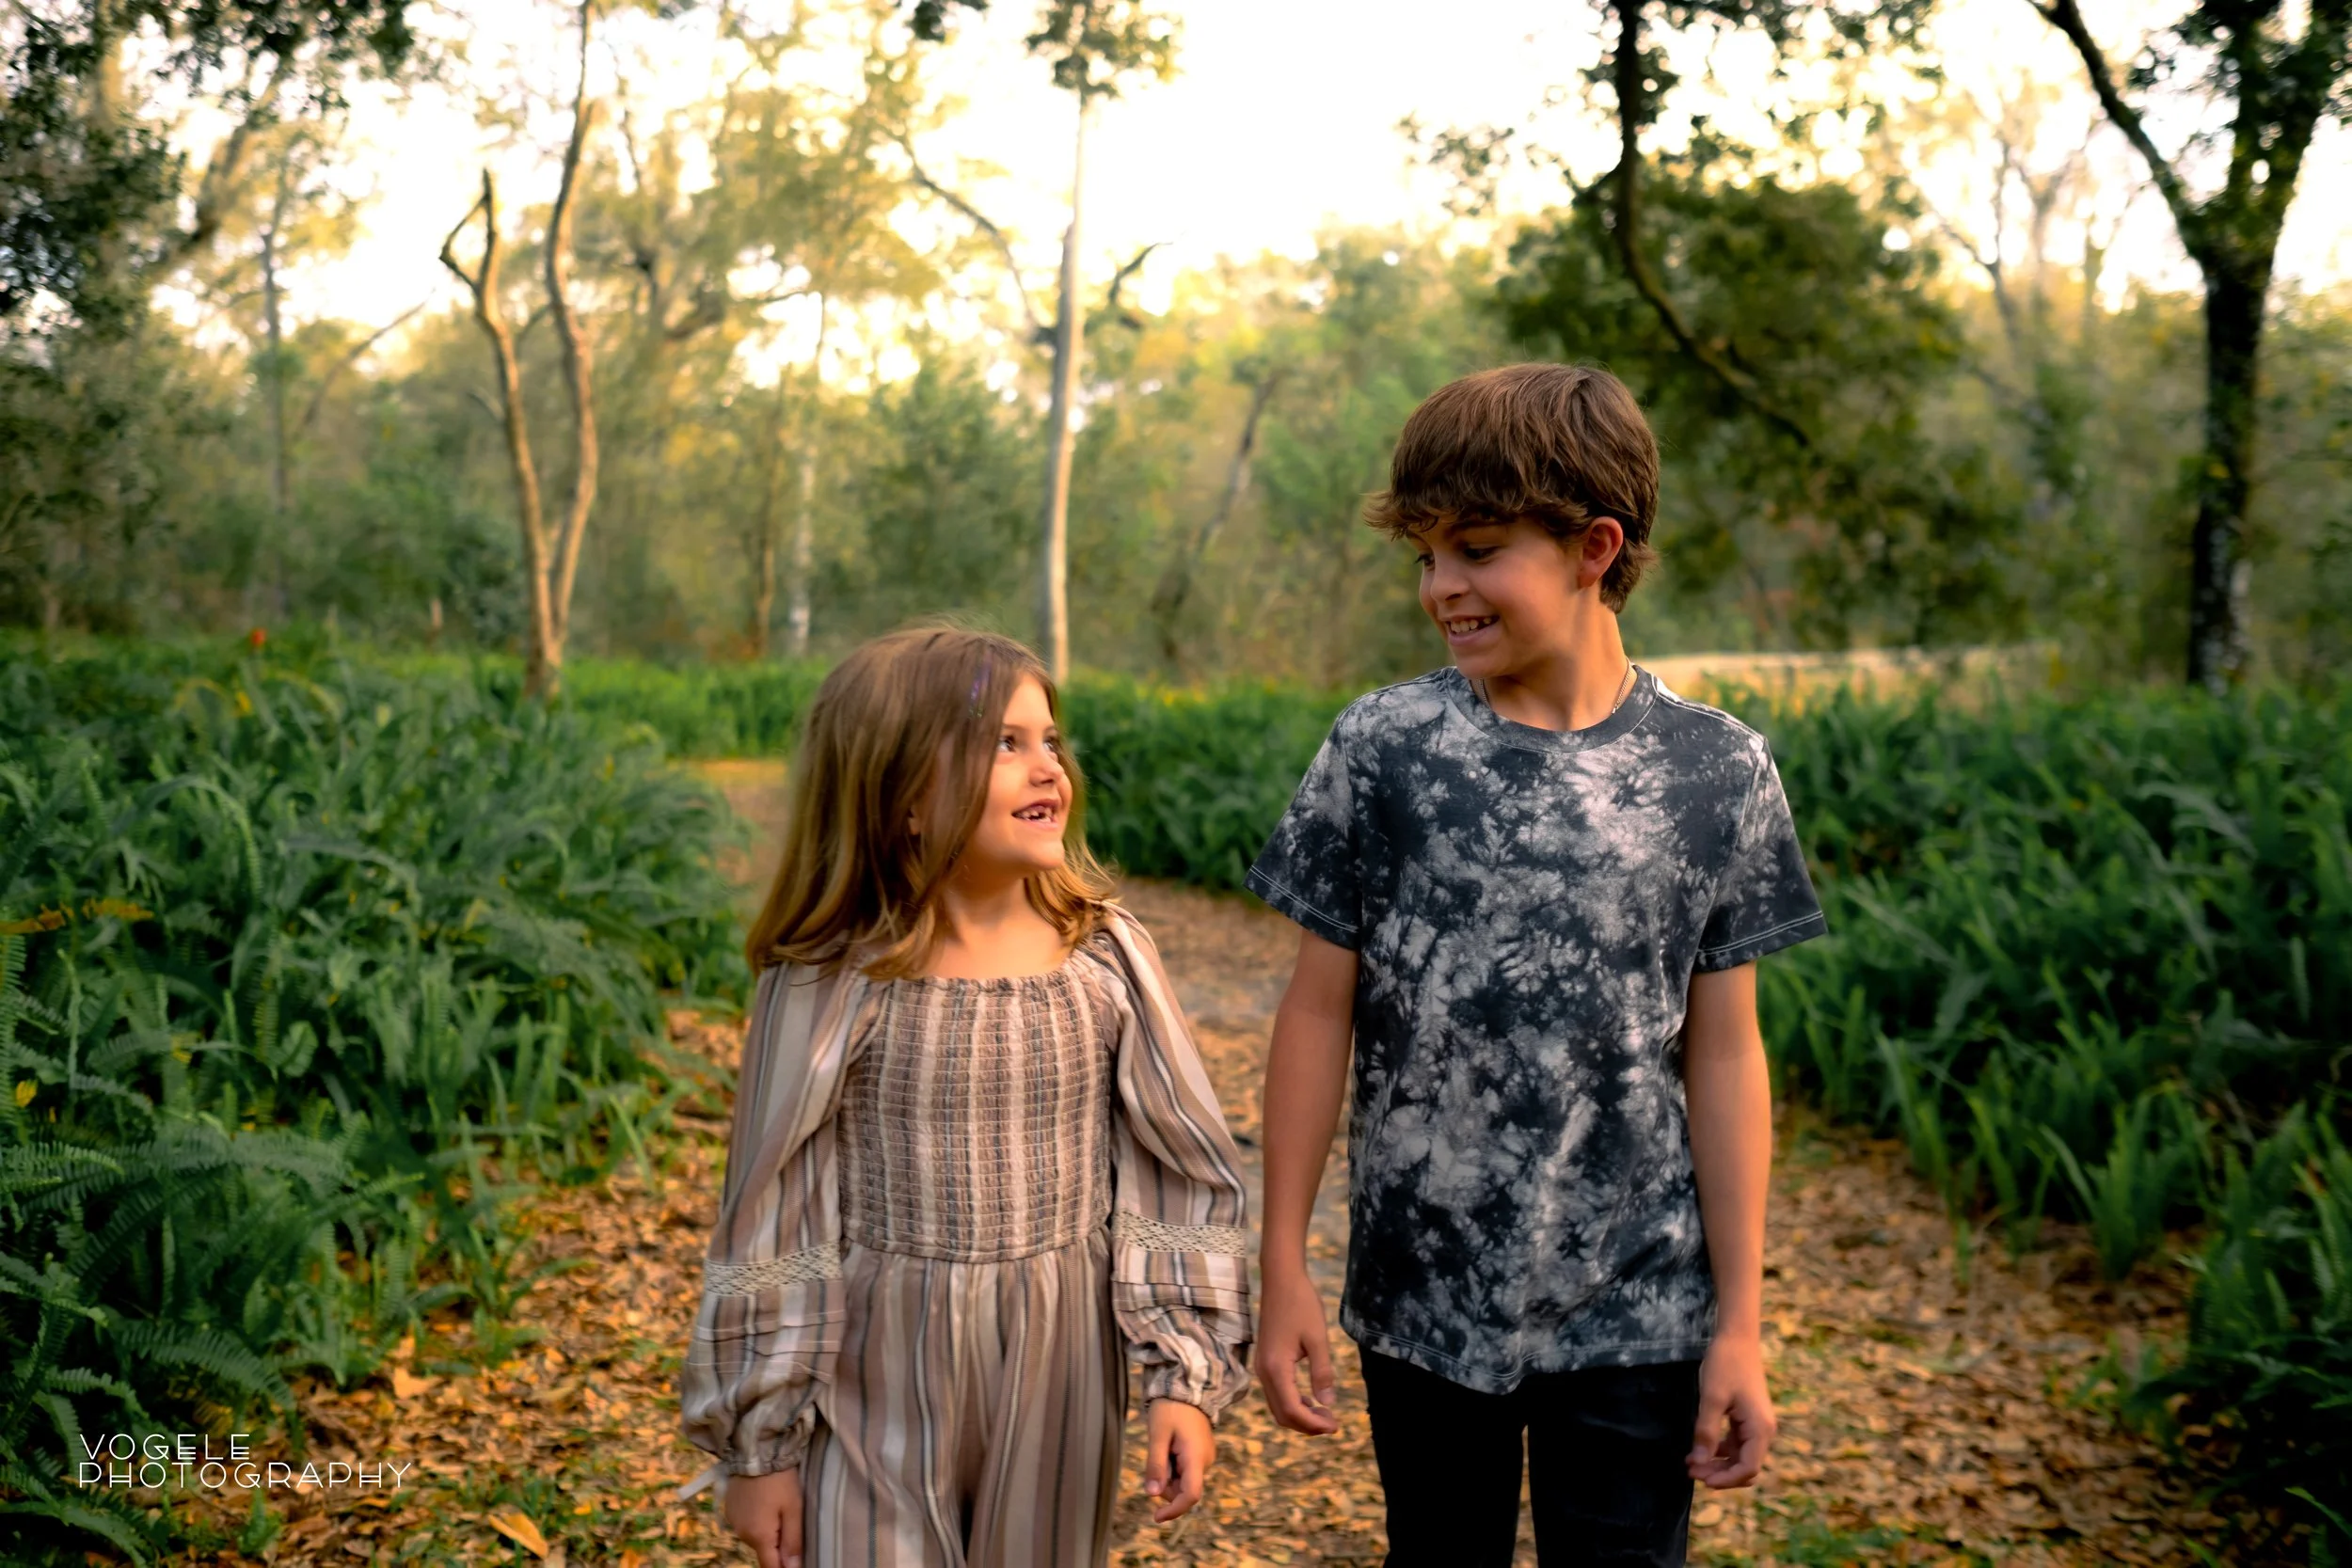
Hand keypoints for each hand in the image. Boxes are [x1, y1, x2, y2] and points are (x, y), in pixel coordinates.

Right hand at [722, 1465, 803, 1567]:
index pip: (770, 1566)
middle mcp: (742, 1534)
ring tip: (777, 1506)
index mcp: (759, 1536)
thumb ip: (793, 1541)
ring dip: (766, 1530)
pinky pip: (745, 1523)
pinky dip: (755, 1519)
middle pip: (763, 1550)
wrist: (755, 1452)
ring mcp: (733, 1522)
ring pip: (755, 1536)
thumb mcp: (793, 1509)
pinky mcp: (729, 1510)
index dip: (783, 1567)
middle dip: (777, 1544)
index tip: (793, 1559)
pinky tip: (764, 1501)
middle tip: (790, 1520)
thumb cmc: (779, 1480)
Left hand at [1143, 1399, 1214, 1523]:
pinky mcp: (1201, 1453)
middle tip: (1156, 1455)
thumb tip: (1152, 1495)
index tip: (1156, 1517)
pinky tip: (1169, 1446)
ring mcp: (1205, 1457)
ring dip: (1169, 1473)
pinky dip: (1173, 1466)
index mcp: (1196, 1458)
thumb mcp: (1158, 1435)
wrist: (1186, 1387)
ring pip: (1183, 1480)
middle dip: (1165, 1483)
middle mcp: (1205, 1461)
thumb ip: (1156, 1465)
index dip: (1174, 1510)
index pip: (1191, 1496)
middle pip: (1183, 1489)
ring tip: (1163, 1446)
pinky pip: (1185, 1470)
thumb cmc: (1170, 1408)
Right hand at [1254, 1264, 1337, 1434]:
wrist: (1280, 1279)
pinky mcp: (1265, 1361)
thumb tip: (1328, 1403)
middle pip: (1282, 1414)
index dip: (1313, 1424)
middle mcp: (1264, 1372)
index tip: (1336, 1425)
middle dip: (1307, 1425)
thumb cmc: (1301, 1304)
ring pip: (1278, 1406)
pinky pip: (1276, 1393)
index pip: (1292, 1410)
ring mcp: (1262, 1367)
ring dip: (1300, 1416)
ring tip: (1325, 1414)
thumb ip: (1322, 1372)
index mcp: (1276, 1368)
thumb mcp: (1317, 1338)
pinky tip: (1311, 1399)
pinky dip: (1293, 1403)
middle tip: (1333, 1423)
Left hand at [1688, 1333, 1775, 1488]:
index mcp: (1760, 1429)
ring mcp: (1756, 1425)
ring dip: (1718, 1463)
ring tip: (1691, 1463)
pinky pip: (1736, 1444)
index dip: (1726, 1480)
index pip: (1748, 1468)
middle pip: (1745, 1467)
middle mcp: (1763, 1431)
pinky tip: (1700, 1449)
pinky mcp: (1748, 1419)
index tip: (1701, 1480)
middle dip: (1720, 1474)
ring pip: (1740, 1457)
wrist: (1737, 1338)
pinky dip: (1720, 1450)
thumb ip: (1706, 1432)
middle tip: (1691, 1471)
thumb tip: (1700, 1463)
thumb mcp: (1712, 1398)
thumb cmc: (1726, 1365)